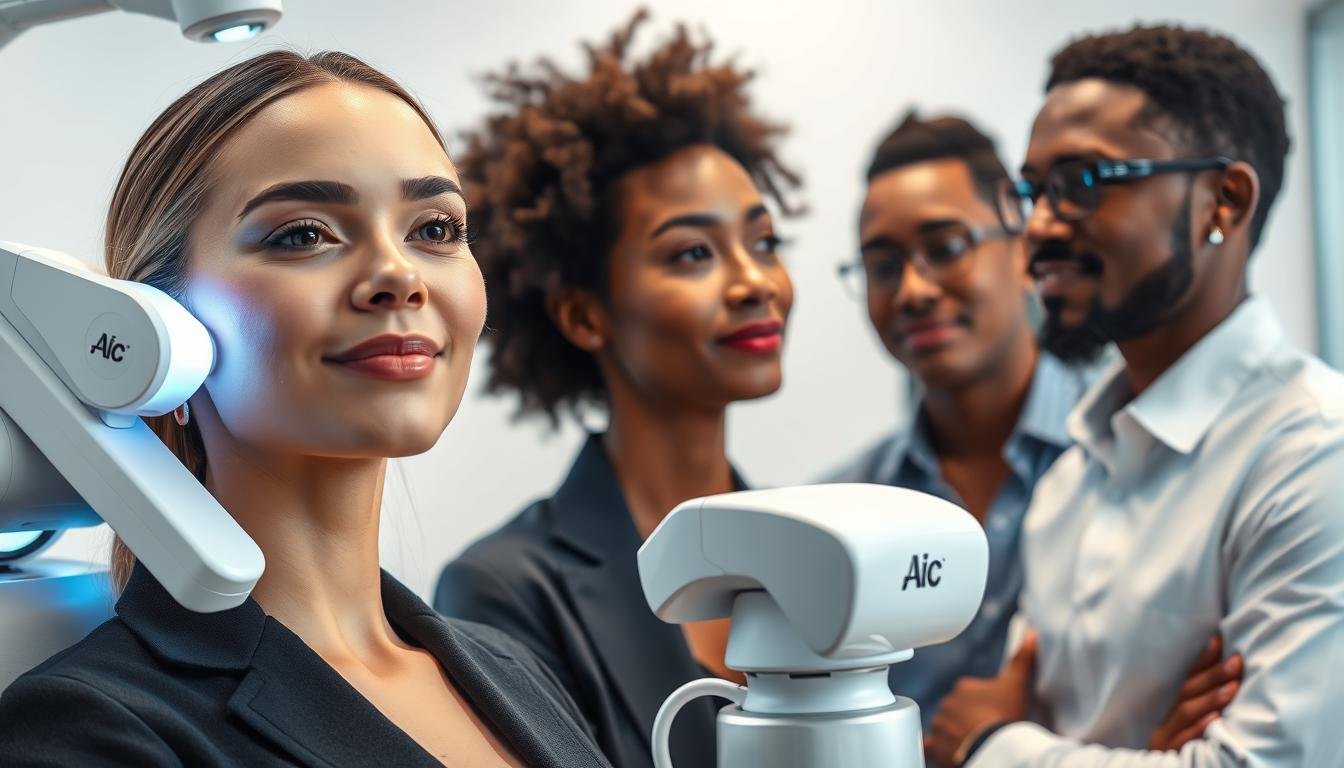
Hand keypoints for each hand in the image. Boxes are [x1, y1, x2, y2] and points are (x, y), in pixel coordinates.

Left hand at [925, 630, 1036, 767]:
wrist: (991, 746)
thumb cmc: (1004, 714)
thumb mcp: (1017, 684)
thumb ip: (1023, 658)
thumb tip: (1032, 633)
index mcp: (963, 687)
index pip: (968, 691)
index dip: (981, 703)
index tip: (992, 712)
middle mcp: (947, 703)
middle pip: (955, 709)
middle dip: (966, 717)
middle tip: (983, 728)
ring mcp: (939, 724)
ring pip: (944, 726)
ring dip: (954, 732)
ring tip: (972, 741)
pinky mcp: (934, 745)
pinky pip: (931, 745)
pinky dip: (938, 748)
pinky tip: (949, 750)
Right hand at [1148, 634, 1242, 750]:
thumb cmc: (1188, 761)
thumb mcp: (1194, 734)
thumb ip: (1203, 712)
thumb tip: (1231, 683)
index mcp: (1171, 717)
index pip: (1187, 682)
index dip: (1202, 661)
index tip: (1219, 639)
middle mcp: (1166, 726)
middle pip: (1187, 694)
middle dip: (1212, 676)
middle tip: (1237, 660)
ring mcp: (1166, 743)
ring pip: (1186, 714)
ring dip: (1210, 699)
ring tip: (1232, 686)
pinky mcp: (1172, 758)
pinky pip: (1186, 742)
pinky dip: (1200, 729)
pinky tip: (1215, 720)